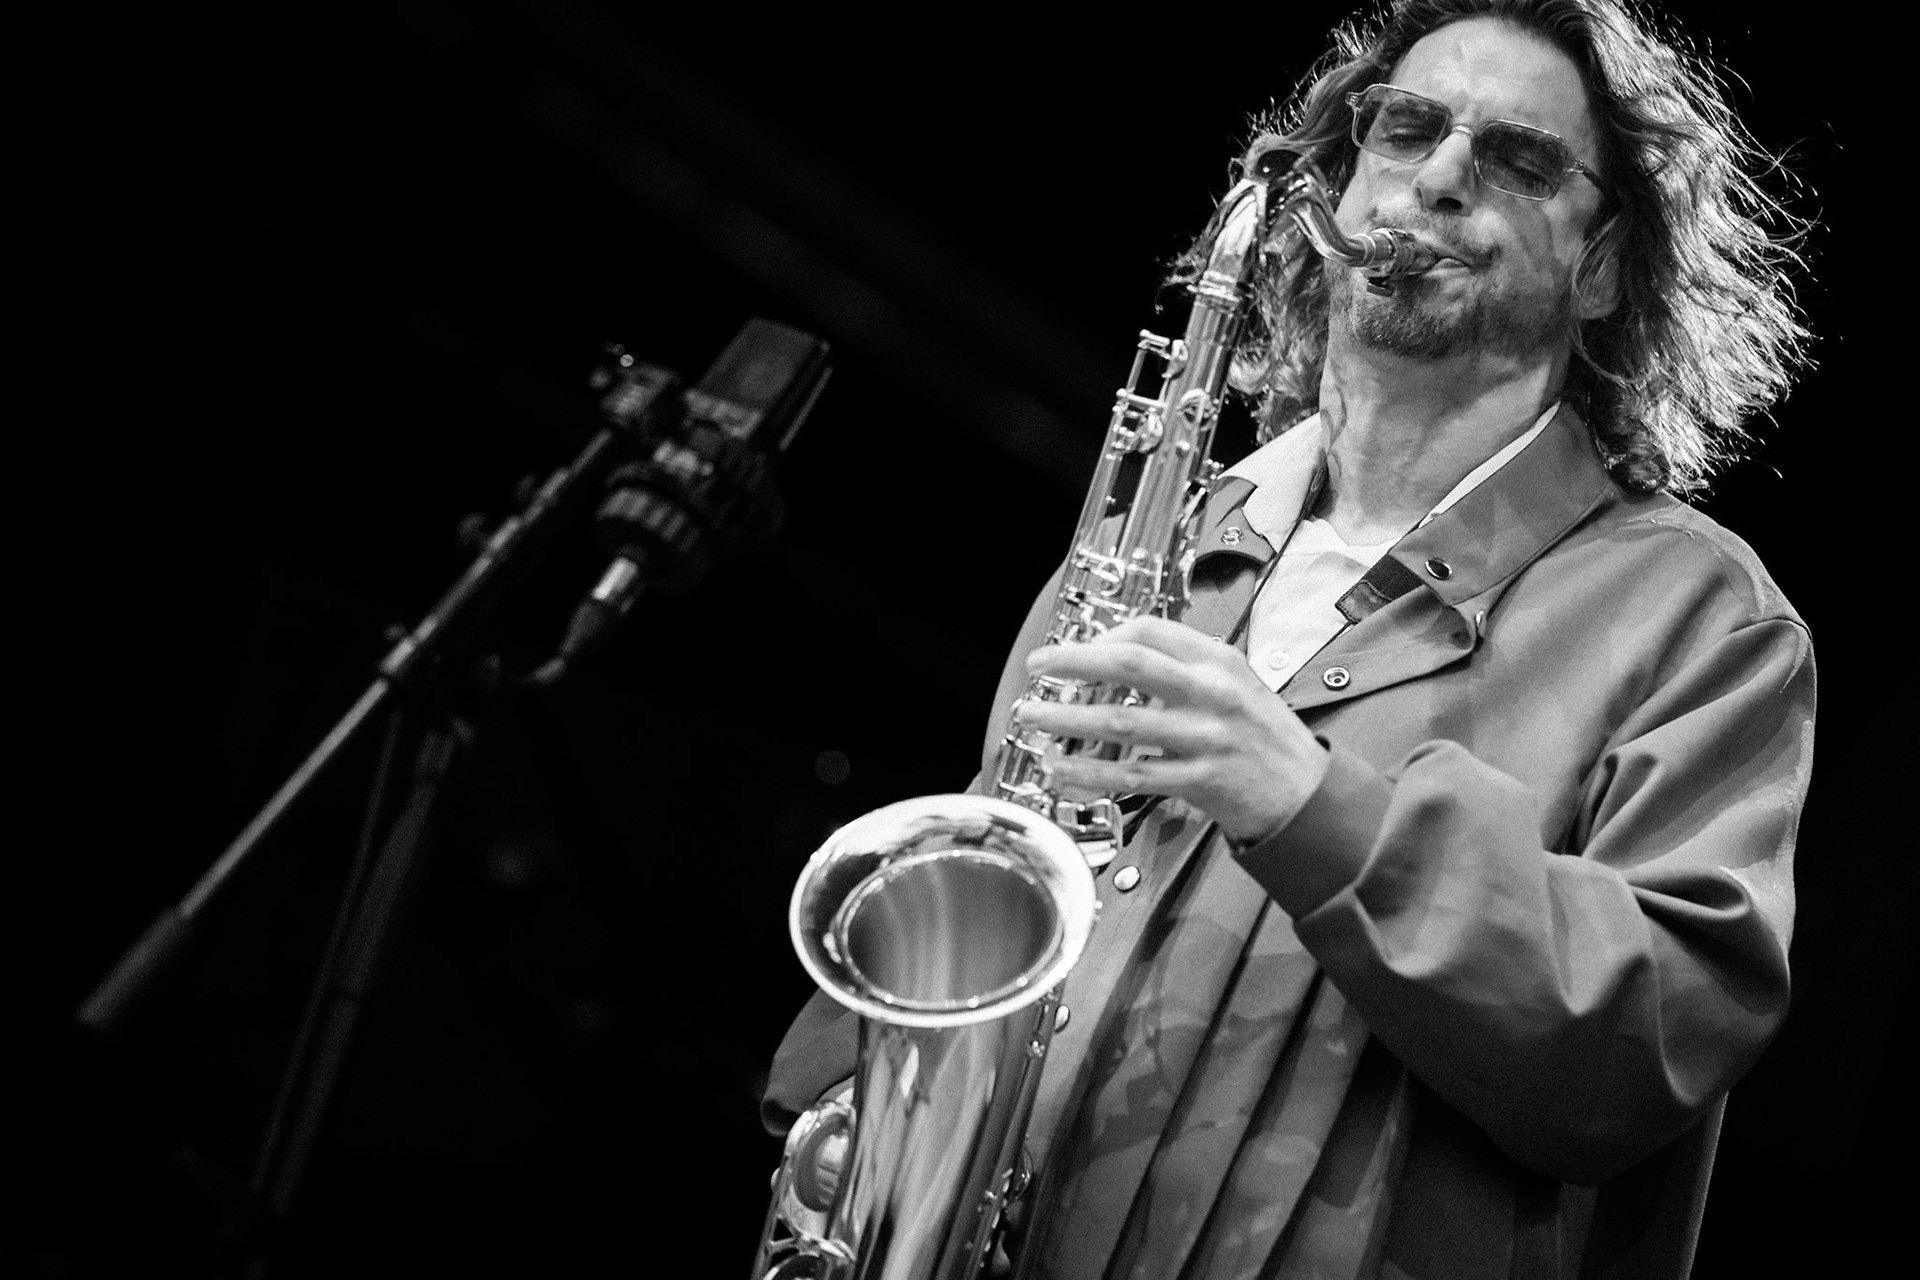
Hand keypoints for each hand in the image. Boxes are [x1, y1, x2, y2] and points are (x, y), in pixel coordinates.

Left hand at [1016, 616, 1329, 844]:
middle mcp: (1211, 693)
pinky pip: (1131, 775)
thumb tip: (1116, 658)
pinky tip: (1060, 768)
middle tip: (1037, 666)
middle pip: (1128, 665)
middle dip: (1072, 663)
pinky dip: (1088, 772)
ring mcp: (1205, 738)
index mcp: (1218, 661)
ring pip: (1119, 723)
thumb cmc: (1265, 737)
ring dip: (1066, 720)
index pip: (1150, 631)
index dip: (1103, 635)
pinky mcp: (1200, 781)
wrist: (1307, 794)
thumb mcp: (1236, 682)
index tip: (1073, 649)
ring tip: (1031, 716)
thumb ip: (1184, 669)